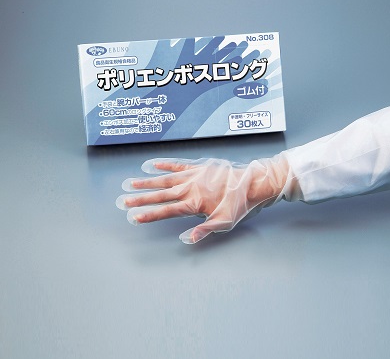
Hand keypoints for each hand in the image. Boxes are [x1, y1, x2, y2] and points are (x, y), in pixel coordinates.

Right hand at [116, 155, 290, 243]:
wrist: (252, 182)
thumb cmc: (239, 204)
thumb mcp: (224, 222)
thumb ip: (204, 230)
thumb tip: (186, 239)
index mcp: (194, 203)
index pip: (166, 211)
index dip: (149, 215)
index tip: (134, 217)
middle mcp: (190, 188)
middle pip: (161, 195)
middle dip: (140, 198)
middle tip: (123, 201)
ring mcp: (193, 176)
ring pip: (165, 179)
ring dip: (147, 182)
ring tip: (131, 183)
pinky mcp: (198, 167)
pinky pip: (178, 166)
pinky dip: (165, 165)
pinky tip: (152, 165)